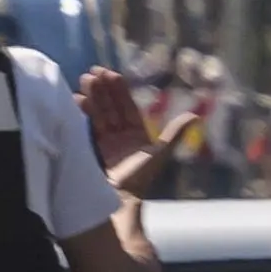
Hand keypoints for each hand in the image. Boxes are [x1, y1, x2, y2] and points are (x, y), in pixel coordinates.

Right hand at [78, 66, 168, 192]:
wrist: (117, 200)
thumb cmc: (140, 178)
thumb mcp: (159, 153)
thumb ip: (174, 134)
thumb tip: (195, 116)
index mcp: (136, 134)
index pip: (126, 106)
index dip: (118, 90)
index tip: (109, 73)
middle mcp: (119, 136)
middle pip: (110, 107)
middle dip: (102, 89)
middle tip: (93, 72)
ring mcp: (103, 142)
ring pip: (97, 114)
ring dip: (91, 97)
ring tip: (84, 80)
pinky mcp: (89, 149)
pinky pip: (85, 126)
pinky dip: (81, 113)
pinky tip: (75, 100)